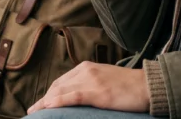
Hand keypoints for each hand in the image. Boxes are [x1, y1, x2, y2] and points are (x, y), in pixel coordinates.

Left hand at [28, 63, 148, 114]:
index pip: (61, 81)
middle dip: (44, 100)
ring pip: (61, 91)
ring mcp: (91, 81)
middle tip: (33, 111)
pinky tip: (48, 107)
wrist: (147, 86)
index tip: (40, 104)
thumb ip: (90, 83)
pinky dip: (59, 102)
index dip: (48, 94)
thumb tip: (77, 96)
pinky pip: (73, 97)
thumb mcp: (105, 80)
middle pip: (58, 86)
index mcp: (87, 67)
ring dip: (45, 103)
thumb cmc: (129, 86)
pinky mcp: (98, 92)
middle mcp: (86, 71)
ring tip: (34, 112)